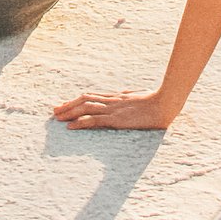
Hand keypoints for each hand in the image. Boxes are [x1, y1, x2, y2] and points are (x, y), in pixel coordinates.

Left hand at [52, 88, 178, 130]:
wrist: (166, 103)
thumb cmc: (157, 101)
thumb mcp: (141, 96)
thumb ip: (131, 95)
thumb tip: (127, 92)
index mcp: (118, 97)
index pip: (92, 97)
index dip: (77, 100)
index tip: (66, 105)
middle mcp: (112, 101)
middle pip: (85, 100)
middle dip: (68, 105)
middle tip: (55, 111)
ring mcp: (113, 109)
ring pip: (86, 108)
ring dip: (70, 112)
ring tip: (58, 118)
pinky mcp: (116, 119)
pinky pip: (95, 120)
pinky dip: (80, 123)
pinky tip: (71, 127)